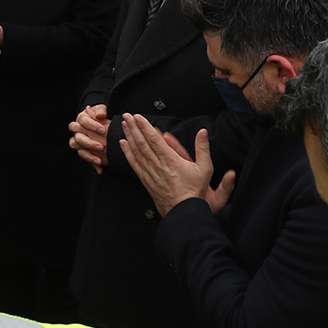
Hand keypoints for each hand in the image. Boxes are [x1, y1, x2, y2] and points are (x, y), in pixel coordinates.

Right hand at [68, 104, 109, 172]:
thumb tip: (99, 115)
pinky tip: (100, 168)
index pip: (82, 120)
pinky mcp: (83, 150)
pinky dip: (92, 163)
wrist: (105, 127)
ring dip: (88, 154)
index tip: (103, 130)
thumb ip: (100, 111)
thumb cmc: (102, 117)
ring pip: (77, 148)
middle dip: (88, 142)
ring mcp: (79, 141)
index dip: (91, 126)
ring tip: (99, 160)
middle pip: (77, 136)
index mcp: (81, 118)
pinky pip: (85, 157)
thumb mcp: (102, 111)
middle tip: (101, 146)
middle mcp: (77, 130)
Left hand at [118, 118, 235, 216]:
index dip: (145, 126)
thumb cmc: (194, 191)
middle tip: (127, 116)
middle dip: (133, 127)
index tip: (138, 117)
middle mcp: (158, 165)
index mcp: (171, 160)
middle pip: (142, 142)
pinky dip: (127, 153)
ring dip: (129, 137)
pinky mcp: (146, 180)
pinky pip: (134, 164)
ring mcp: (150, 173)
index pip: (154, 139)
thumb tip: (203, 132)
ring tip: (123, 125)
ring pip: (136, 151)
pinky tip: (123, 145)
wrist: (183, 211)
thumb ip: (203, 149)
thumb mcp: (205, 169)